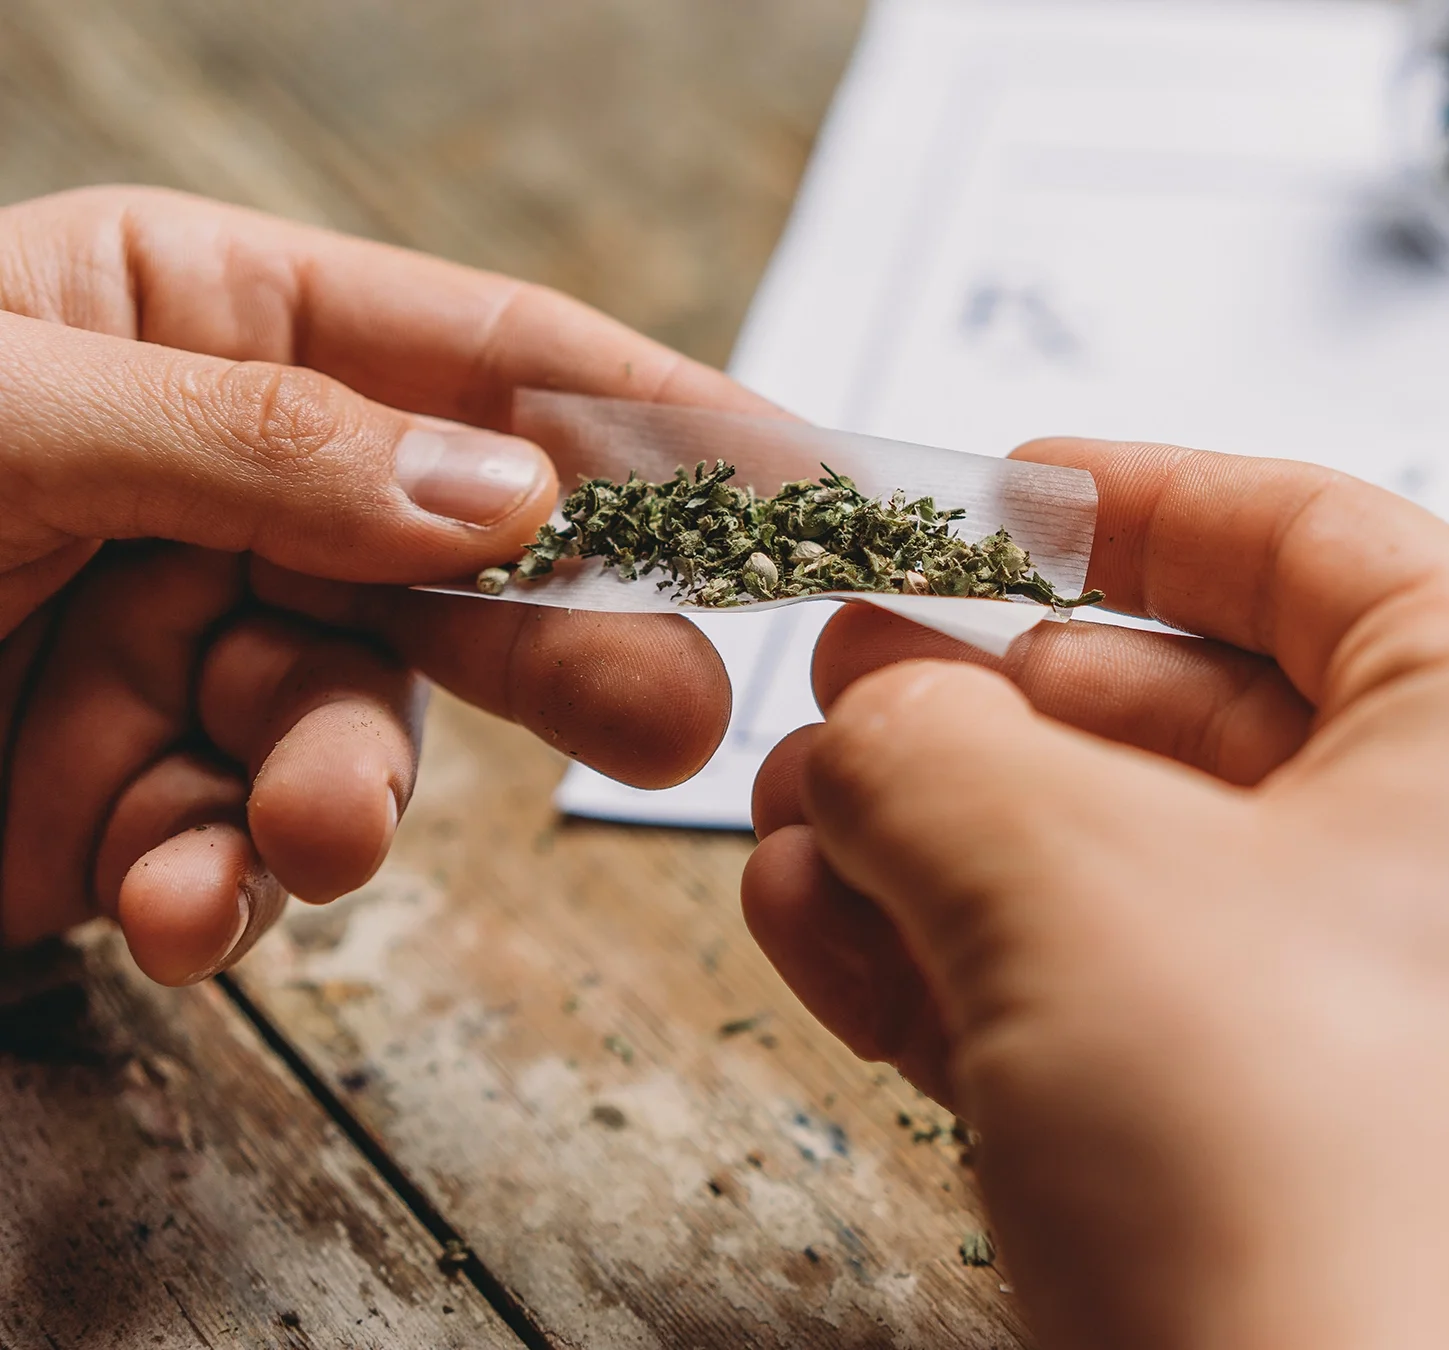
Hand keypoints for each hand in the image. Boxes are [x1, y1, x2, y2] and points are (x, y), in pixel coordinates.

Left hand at [0, 186, 745, 984]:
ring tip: (308, 837)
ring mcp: (174, 643)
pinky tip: (163, 904)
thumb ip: (262, 437)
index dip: (645, 419)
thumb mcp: (3, 410)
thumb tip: (509, 488)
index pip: (479, 356)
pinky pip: (229, 856)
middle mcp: (213, 481)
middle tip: (670, 721)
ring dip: (340, 796)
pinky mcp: (118, 801)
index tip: (799, 479)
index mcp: (197, 318)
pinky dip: (213, 895)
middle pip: (461, 564)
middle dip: (559, 649)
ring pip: (355, 728)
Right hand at [744, 441, 1448, 1349]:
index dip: (1128, 503)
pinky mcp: (1380, 1182)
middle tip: (842, 687)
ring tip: (797, 834)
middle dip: (999, 711)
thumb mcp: (1057, 879)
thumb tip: (873, 716)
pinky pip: (1187, 1028)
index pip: (1316, 538)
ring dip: (973, 855)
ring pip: (1181, 891)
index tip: (985, 495)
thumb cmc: (1290, 1169)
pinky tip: (846, 953)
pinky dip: (1023, 983)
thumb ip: (934, 744)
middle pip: (1224, 722)